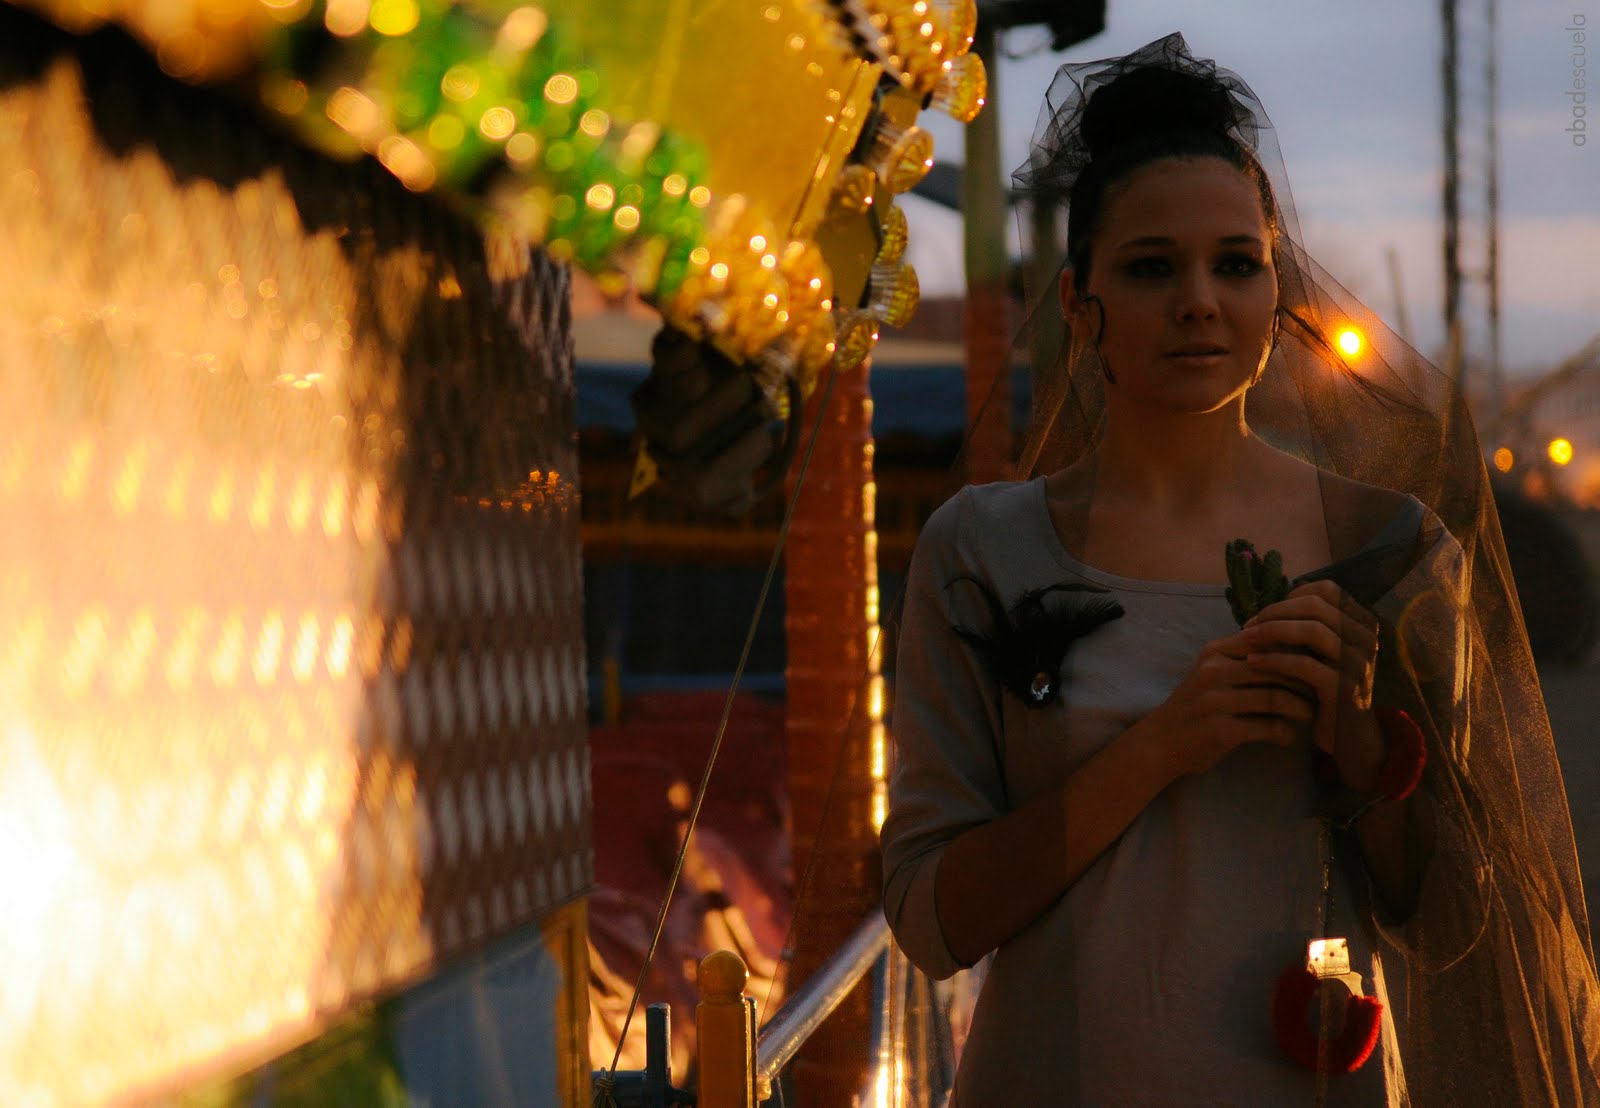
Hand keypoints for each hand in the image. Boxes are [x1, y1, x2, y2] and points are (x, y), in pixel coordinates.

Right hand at [1139, 628, 1316, 779]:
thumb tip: (1296, 648)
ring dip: (1301, 708)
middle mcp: (1213, 671)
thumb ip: (1245, 660)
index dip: (1296, 651)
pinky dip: (1284, 733)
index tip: (1313, 665)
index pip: (1266, 640)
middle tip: (1321, 693)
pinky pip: (1267, 728)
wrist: (1160, 742)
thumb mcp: (1213, 673)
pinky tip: (1287, 736)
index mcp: (1215, 652)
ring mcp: (1215, 701)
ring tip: (1310, 714)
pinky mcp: (1220, 730)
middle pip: (1275, 668)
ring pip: (1275, 697)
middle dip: (1304, 681)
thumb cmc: (1196, 706)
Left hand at [1240, 580, 1385, 790]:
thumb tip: (1266, 606)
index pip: (1328, 590)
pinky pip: (1305, 665)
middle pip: (1317, 606)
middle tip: (1248, 625)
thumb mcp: (1319, 655)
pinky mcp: (1344, 688)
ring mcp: (1358, 663)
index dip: (1292, 596)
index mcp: (1361, 624)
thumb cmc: (1324, 691)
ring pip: (1313, 631)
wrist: (1348, 737)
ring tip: (1246, 639)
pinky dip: (1274, 659)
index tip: (1265, 613)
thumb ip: (1304, 629)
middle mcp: (1366, 639)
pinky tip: (1252, 662)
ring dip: (1272, 631)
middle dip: (1275, 612)